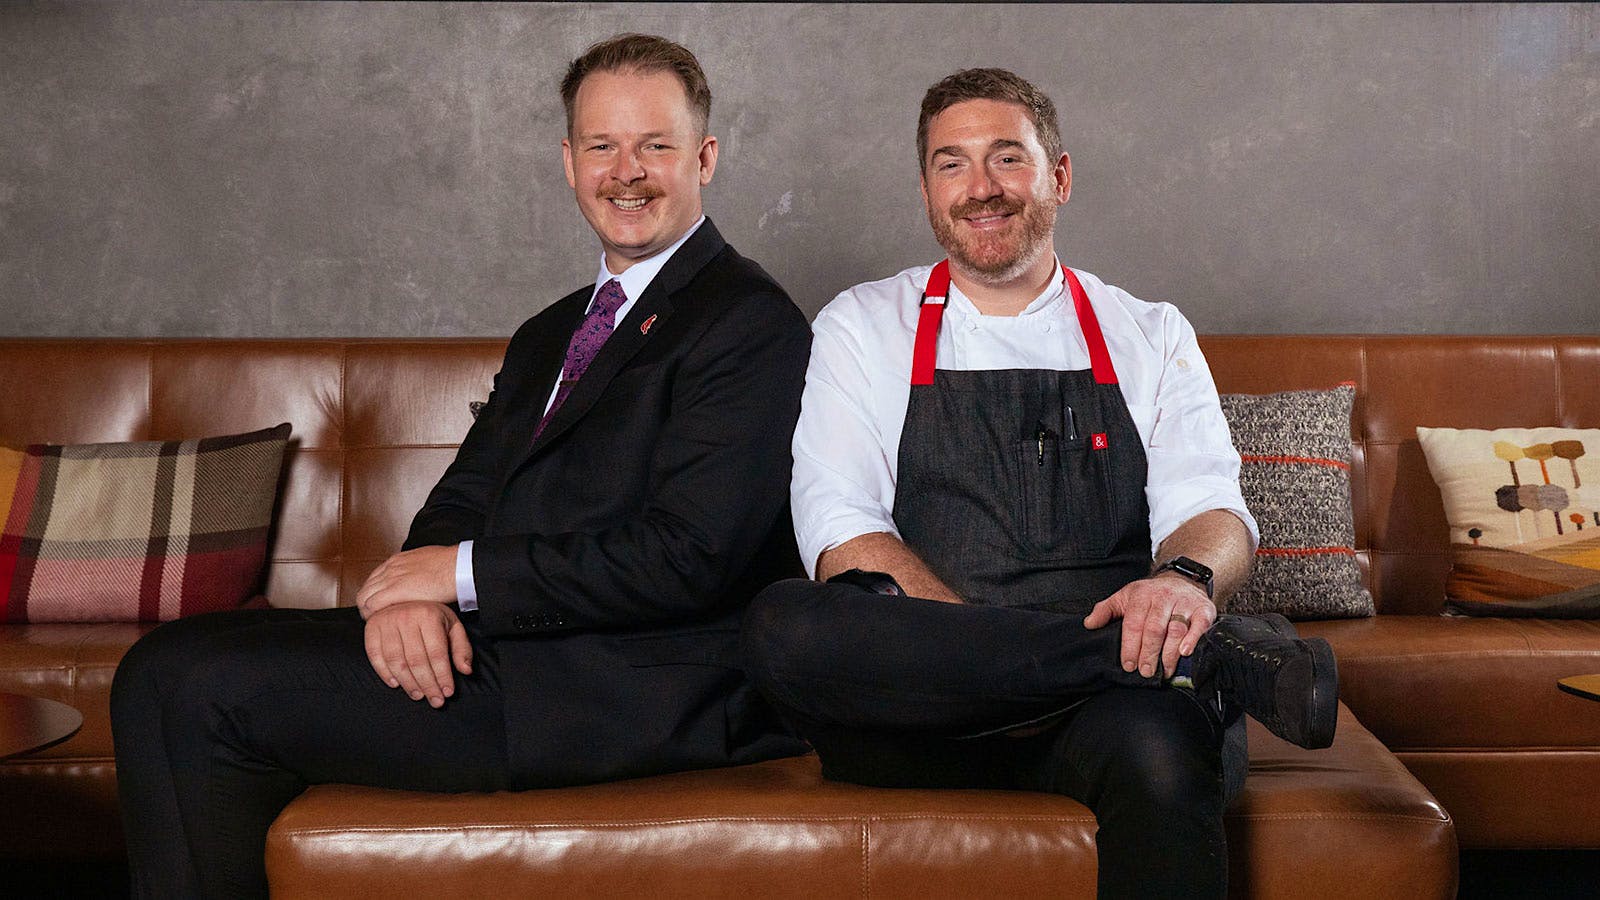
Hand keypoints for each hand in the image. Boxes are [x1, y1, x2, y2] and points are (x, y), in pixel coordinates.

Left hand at [356, 545, 458, 619]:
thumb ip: (417, 570)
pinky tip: (380, 623)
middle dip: (366, 604)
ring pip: (364, 598)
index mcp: (398, 560)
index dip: (374, 594)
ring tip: (377, 623)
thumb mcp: (428, 562)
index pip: (373, 578)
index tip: (379, 604)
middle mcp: (390, 568)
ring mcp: (390, 579)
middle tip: (375, 617)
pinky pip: (372, 605)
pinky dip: (372, 615)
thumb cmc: (450, 566)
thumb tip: (421, 578)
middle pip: (365, 588)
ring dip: (368, 612)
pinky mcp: (394, 591)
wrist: (456, 567)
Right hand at [363, 601, 472, 707]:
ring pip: (396, 661)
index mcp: (428, 615)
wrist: (402, 598)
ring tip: (418, 696)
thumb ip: (461, 648)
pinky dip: (384, 673)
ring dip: (408, 683)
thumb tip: (466, 671)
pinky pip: (375, 656)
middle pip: (416, 660)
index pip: (436, 653)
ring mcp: (386, 622)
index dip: (442, 676)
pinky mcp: (371, 629)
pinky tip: (396, 685)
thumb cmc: (432, 617)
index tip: (448, 693)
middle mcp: (405, 617)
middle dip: (428, 685)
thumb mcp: (452, 626)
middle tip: (436, 701)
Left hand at [1083, 574, 1217, 678]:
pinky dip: (1193, 640)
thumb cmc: (1151, 594)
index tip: (1128, 665)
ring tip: (1164, 671)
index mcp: (1141, 595)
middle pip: (1154, 629)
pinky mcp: (1203, 609)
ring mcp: (1185, 603)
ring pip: (1176, 630)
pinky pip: (1200, 625)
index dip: (1130, 646)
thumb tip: (1089, 624)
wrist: (1183, 579)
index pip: (1134, 623)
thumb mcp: (1125, 596)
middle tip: (1145, 672)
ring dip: (1169, 654)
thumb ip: (1106, 610)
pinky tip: (1184, 653)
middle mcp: (1163, 597)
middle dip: (1148, 654)